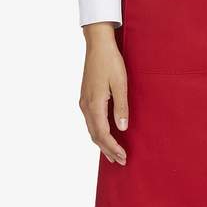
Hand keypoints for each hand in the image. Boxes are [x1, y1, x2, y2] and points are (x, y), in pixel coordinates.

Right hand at [80, 23, 128, 165]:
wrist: (97, 44)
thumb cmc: (110, 61)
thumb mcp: (121, 83)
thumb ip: (121, 106)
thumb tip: (122, 128)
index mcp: (94, 103)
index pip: (102, 134)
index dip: (112, 147)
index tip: (122, 157)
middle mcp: (86, 105)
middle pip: (95, 135)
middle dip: (107, 150)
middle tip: (120, 161)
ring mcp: (84, 101)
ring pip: (91, 129)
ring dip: (102, 143)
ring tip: (112, 154)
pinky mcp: (85, 97)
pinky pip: (90, 121)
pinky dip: (97, 132)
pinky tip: (104, 134)